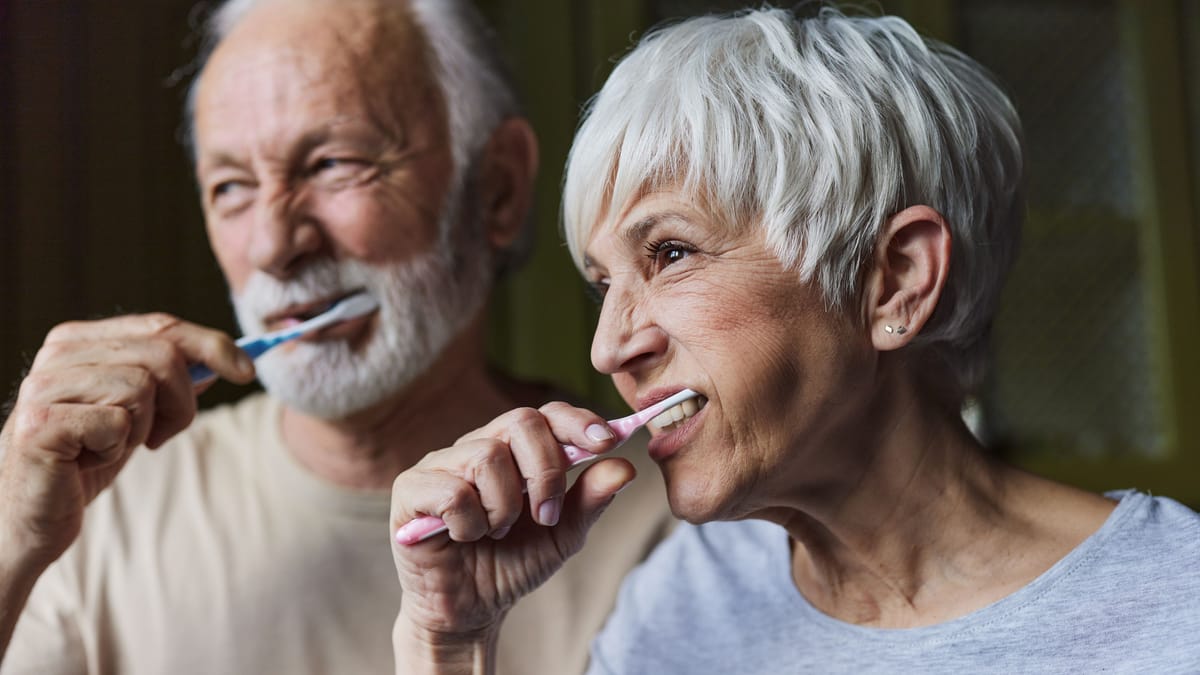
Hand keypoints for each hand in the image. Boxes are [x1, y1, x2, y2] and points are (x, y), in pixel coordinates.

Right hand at [0, 313, 255, 572]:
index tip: (247, 371)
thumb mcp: (135, 412)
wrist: (32, 518)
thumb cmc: (84, 462)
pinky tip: (88, 461)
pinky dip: (116, 450)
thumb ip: (167, 379)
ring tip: (110, 447)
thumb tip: (222, 357)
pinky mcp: (40, 424)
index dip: (212, 345)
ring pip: (142, 387)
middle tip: (159, 436)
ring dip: (143, 429)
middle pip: (162, 356)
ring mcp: (43, 387)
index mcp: (78, 340)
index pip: (161, 325)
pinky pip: (118, 423)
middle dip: (181, 402)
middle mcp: (57, 354)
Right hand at [389, 403, 634, 657]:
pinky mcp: (410, 490)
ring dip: (504, 506)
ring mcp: (440, 464)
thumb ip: (590, 500)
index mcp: (514, 450)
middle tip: (544, 516)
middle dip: (545, 471)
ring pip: (486, 456)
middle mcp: (476, 446)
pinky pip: (451, 490)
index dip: (578, 420)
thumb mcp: (562, 535)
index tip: (608, 441)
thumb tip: (624, 466)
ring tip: (497, 532)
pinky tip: (465, 538)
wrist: (469, 611)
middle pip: (520, 422)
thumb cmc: (511, 564)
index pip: (546, 413)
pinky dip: (469, 522)